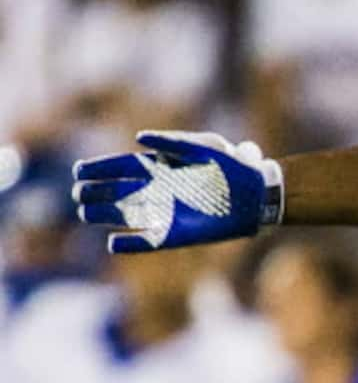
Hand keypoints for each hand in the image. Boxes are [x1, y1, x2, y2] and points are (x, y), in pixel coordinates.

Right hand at [73, 131, 283, 254]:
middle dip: (96, 192)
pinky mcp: (178, 234)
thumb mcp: (201, 147)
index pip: (121, 167)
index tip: (79, 171)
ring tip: (85, 214)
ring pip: (127, 215)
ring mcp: (166, 212)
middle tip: (78, 194)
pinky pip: (150, 240)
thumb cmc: (229, 166)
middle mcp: (158, 190)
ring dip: (105, 215)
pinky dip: (132, 243)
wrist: (254, 194)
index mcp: (159, 167)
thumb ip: (170, 141)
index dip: (99, 169)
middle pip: (118, 191)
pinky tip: (113, 244)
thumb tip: (138, 138)